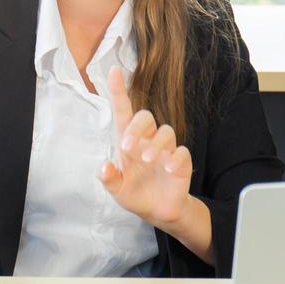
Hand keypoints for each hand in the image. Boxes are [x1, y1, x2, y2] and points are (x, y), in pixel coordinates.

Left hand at [98, 66, 192, 227]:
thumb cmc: (135, 193)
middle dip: (137, 128)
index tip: (113, 71)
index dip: (118, 91)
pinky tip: (167, 167)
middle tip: (127, 147)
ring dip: (156, 144)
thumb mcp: (117, 190)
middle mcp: (147, 140)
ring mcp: (166, 150)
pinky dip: (174, 157)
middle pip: (146, 117)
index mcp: (129, 141)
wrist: (158, 212)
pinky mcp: (180, 162)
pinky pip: (181, 152)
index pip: (123, 111)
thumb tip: (103, 167)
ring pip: (166, 131)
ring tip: (148, 160)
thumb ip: (109, 179)